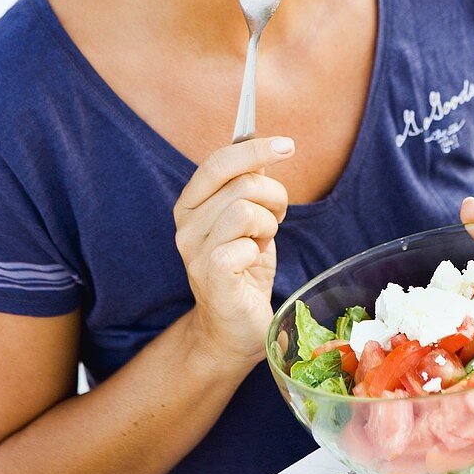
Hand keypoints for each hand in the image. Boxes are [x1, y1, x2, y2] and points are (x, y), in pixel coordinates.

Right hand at [173, 136, 293, 372]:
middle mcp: (186, 225)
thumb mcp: (247, 218)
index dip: (254, 150)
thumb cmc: (243, 268)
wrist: (232, 328)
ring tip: (262, 242)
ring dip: (268, 225)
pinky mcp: (210, 277)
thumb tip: (264, 147)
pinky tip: (253, 263)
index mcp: (191, 204)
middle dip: (274, 197)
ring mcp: (194, 252)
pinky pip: (243, 245)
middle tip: (276, 218)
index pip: (219, 162)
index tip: (287, 146)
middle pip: (242, 184)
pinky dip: (259, 250)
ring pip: (246, 210)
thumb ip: (248, 184)